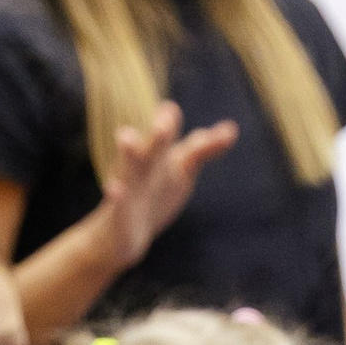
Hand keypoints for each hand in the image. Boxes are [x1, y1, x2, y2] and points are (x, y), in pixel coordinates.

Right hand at [97, 102, 238, 270]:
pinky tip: (113, 189)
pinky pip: (116, 202)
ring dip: (129, 153)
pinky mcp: (118, 211)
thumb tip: (232, 128)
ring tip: (125, 135)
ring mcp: (130, 187)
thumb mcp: (180, 171)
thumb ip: (201, 150)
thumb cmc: (152, 196)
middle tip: (169, 110)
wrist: (118, 234)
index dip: (192, 132)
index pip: (182, 141)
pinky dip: (116, 194)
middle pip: (157, 148)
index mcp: (161, 156)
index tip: (223, 131)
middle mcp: (145, 167)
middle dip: (162, 133)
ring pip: (131, 168)